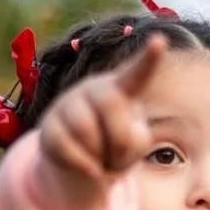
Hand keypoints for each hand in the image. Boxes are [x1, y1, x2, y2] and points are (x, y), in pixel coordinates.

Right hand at [39, 34, 166, 184]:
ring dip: (100, 157)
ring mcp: (69, 104)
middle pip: (111, 106)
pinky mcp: (50, 126)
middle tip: (118, 155)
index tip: (159, 41)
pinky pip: (69, 150)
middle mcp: (94, 88)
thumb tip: (108, 143)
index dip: (148, 59)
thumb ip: (135, 140)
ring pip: (86, 130)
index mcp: (122, 89)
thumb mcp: (136, 144)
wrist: (83, 158)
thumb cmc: (117, 143)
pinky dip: (85, 167)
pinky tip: (89, 167)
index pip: (137, 72)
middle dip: (120, 140)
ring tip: (102, 159)